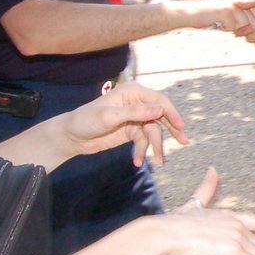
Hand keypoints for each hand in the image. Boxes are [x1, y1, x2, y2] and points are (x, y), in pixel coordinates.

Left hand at [59, 82, 188, 165]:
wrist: (70, 137)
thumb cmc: (85, 121)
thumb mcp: (109, 117)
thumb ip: (136, 112)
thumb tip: (161, 110)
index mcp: (133, 93)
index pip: (159, 101)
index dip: (171, 113)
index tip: (180, 127)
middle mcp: (137, 103)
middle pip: (161, 115)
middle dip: (171, 130)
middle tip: (183, 141)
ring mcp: (135, 118)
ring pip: (153, 131)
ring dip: (155, 146)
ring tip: (158, 161)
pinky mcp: (132, 131)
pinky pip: (143, 141)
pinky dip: (143, 151)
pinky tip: (138, 161)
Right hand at [176, 0, 254, 32]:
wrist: (187, 13)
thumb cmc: (206, 15)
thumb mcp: (226, 14)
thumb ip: (241, 17)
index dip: (252, 25)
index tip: (240, 28)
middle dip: (246, 28)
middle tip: (229, 27)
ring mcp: (232, 4)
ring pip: (246, 24)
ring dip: (235, 29)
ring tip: (223, 24)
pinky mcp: (226, 10)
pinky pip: (234, 27)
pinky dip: (226, 29)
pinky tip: (218, 24)